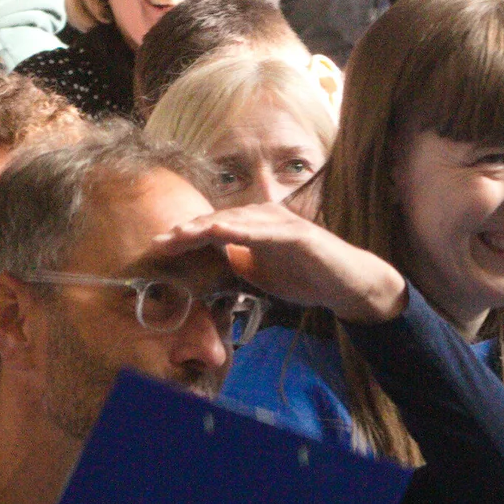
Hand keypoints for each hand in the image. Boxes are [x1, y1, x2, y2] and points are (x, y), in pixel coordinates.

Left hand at [149, 200, 406, 325]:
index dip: (185, 237)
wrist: (346, 285)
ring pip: (236, 222)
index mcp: (253, 227)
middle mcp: (264, 218)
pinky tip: (219, 230)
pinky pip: (263, 230)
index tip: (158, 247)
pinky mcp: (297, 233)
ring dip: (206, 226)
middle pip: (217, 221)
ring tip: (180, 234)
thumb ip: (235, 265)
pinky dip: (240, 229)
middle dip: (186, 230)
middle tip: (157, 241)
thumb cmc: (305, 276)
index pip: (212, 229)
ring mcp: (280, 223)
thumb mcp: (259, 274)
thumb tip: (206, 269)